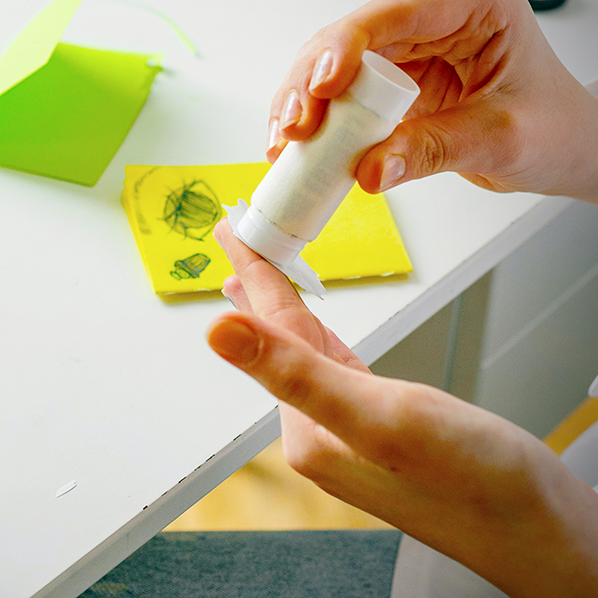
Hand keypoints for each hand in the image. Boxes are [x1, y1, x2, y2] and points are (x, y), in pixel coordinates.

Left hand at [207, 219, 597, 596]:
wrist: (544, 533)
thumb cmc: (476, 486)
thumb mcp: (377, 416)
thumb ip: (296, 373)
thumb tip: (218, 333)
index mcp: (310, 430)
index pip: (270, 333)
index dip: (253, 273)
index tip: (230, 229)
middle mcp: (321, 433)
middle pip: (280, 339)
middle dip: (257, 286)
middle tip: (236, 237)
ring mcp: (352, 432)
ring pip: (305, 352)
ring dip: (282, 310)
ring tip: (257, 279)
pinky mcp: (385, 428)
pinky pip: (337, 366)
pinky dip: (319, 336)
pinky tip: (309, 331)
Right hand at [267, 0, 597, 203]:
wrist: (557, 144)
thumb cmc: (551, 127)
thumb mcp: (501, 140)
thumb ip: (436, 151)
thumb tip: (372, 169)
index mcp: (477, 5)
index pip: (400, 12)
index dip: (350, 45)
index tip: (322, 85)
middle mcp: (434, 16)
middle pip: (352, 37)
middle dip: (312, 82)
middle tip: (294, 128)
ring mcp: (407, 44)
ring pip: (332, 62)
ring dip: (303, 102)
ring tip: (286, 143)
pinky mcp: (388, 76)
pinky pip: (339, 92)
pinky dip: (316, 120)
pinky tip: (296, 146)